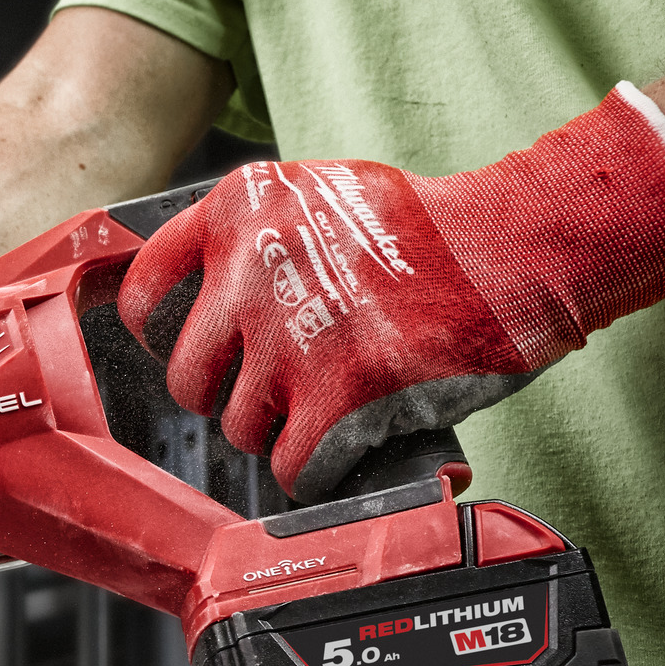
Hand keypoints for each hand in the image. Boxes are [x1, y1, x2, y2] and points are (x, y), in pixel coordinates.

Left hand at [115, 88, 664, 500]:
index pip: (147, 291)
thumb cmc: (429, 228)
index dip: (159, 337)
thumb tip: (200, 299)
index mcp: (240, 208)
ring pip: (240, 427)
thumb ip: (253, 236)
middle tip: (276, 394)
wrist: (517, 245)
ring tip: (328, 412)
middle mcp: (253, 267)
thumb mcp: (319, 194)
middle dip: (229, 396)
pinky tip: (343, 450)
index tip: (181, 354)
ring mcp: (293, 334)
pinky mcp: (342, 395)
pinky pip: (291, 466)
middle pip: (189, 377)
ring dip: (279, 434)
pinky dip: (315, 471)